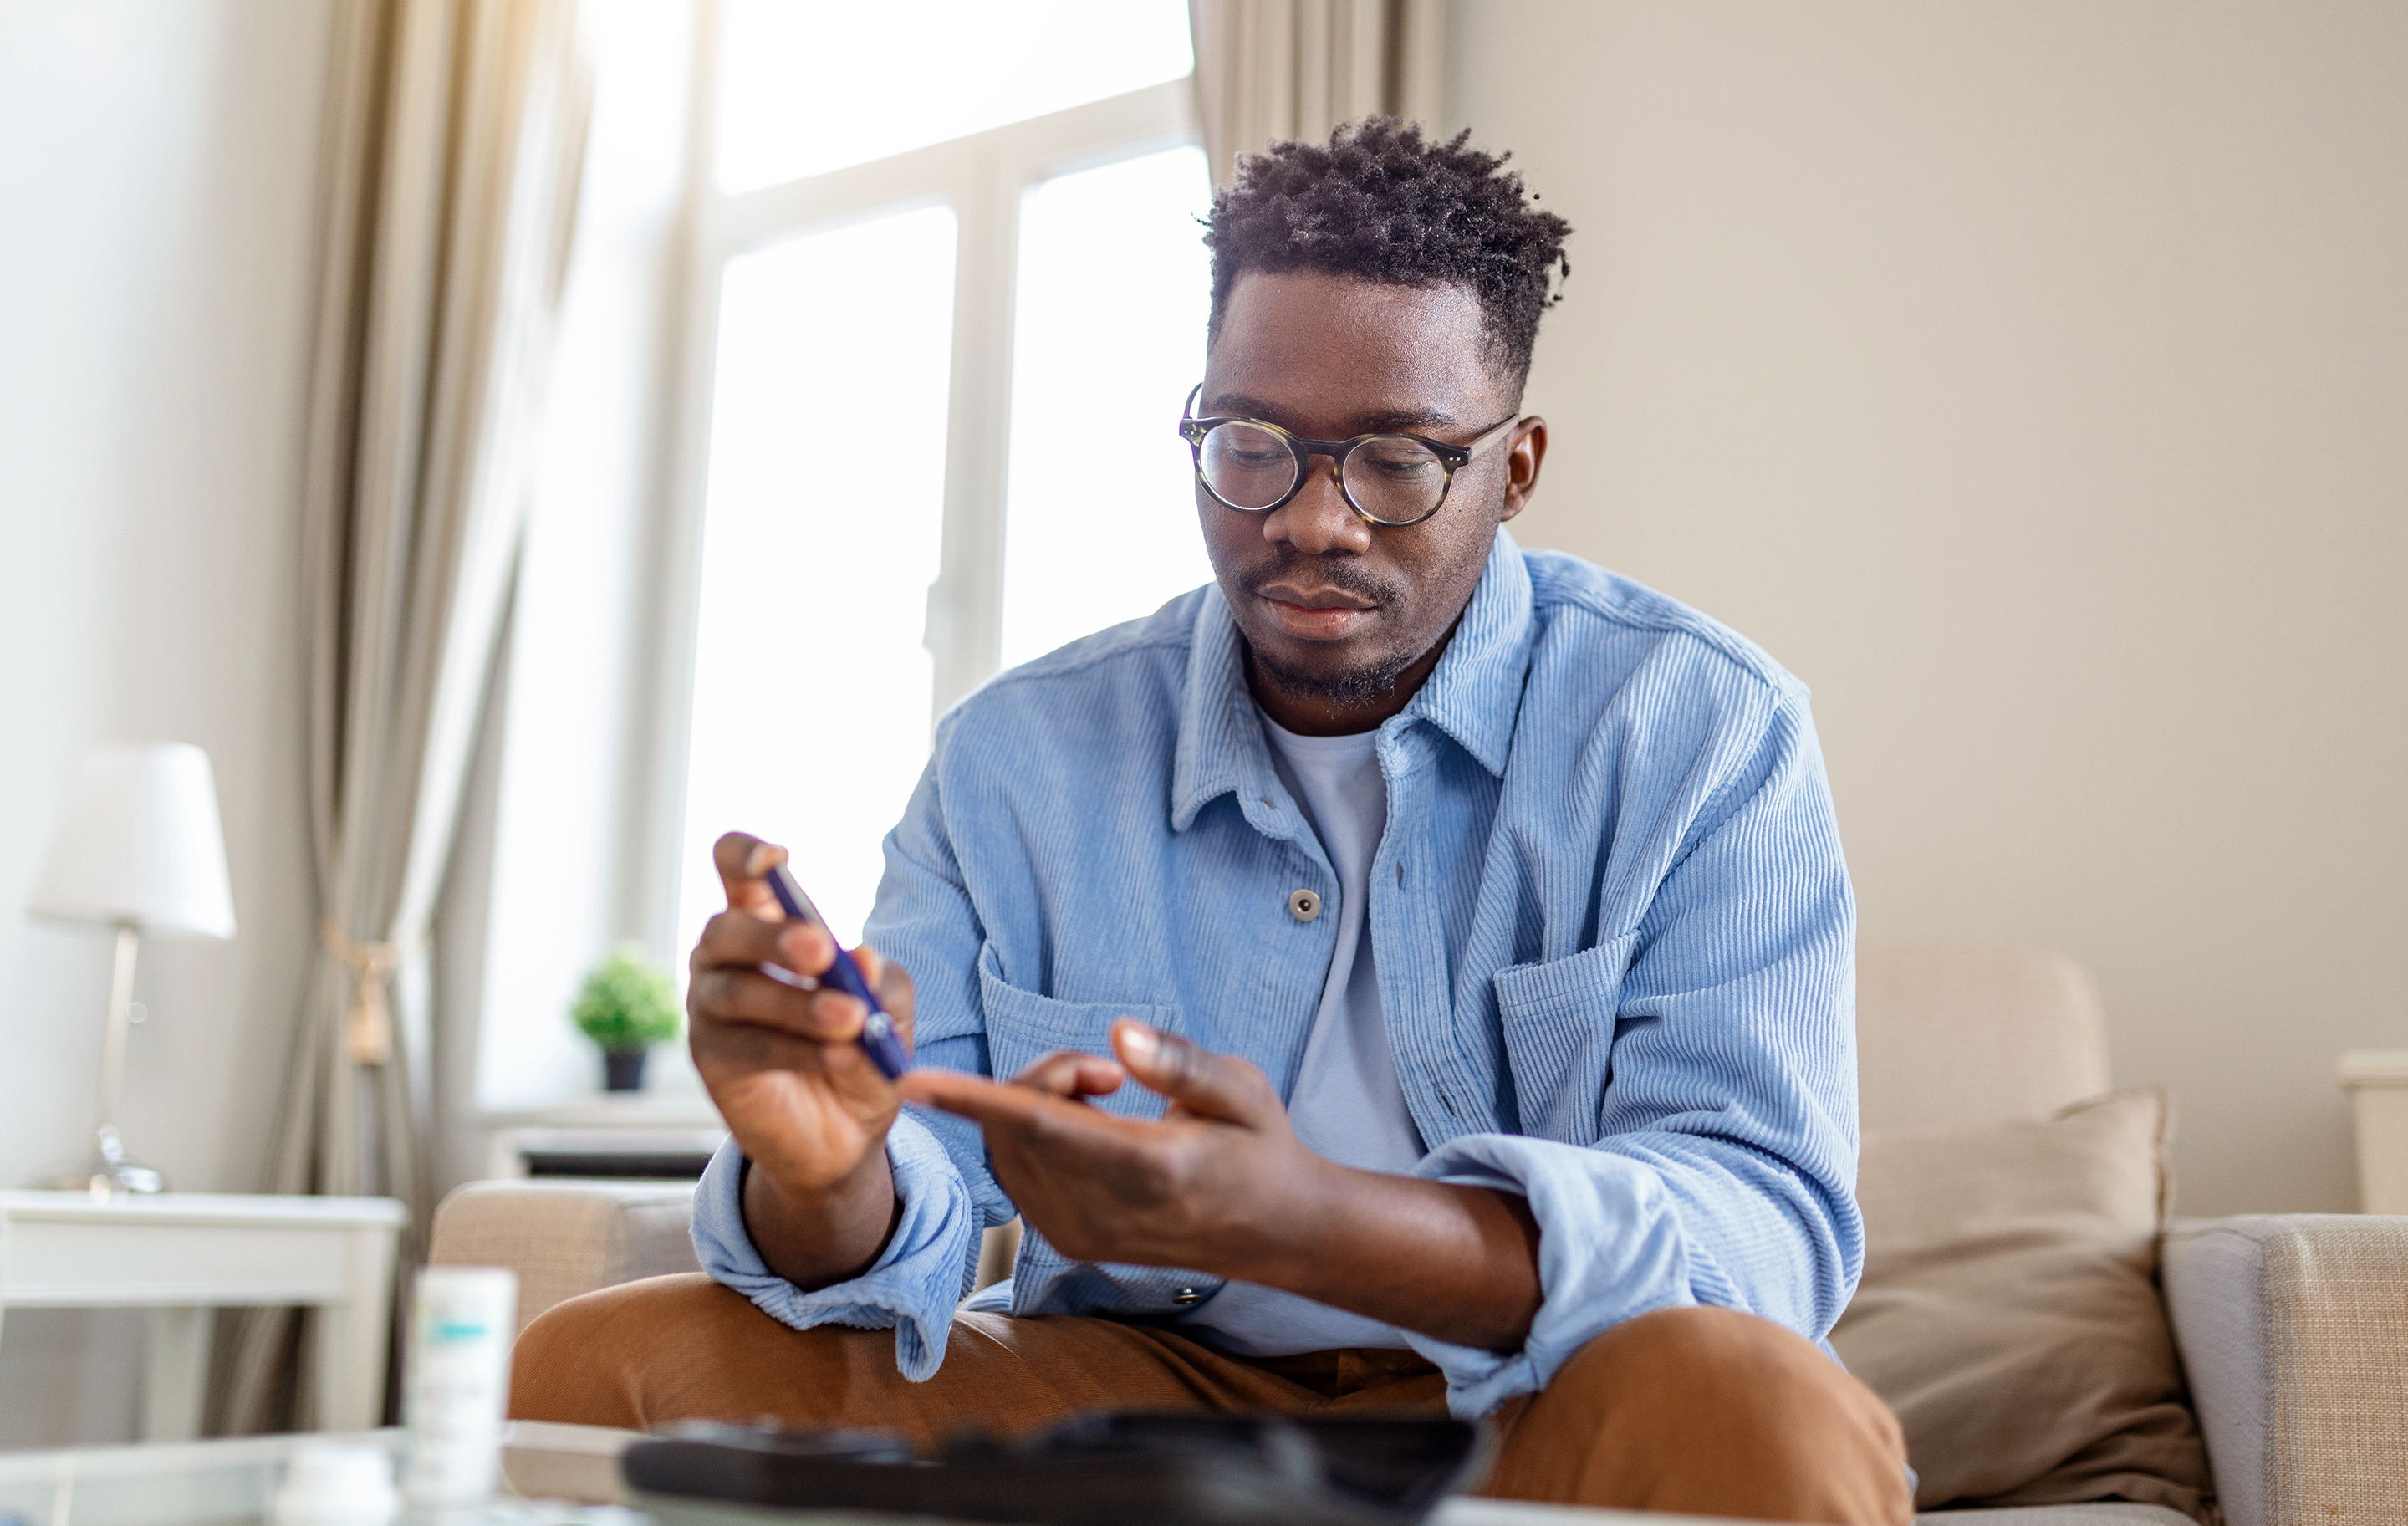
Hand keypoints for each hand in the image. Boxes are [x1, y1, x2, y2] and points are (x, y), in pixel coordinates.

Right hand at [688, 832, 915, 1286]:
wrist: (846, 1133)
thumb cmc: (862, 1047)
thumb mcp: (888, 1010)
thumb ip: (881, 983)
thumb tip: (864, 960)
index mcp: (766, 922)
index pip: (734, 869)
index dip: (745, 855)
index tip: (777, 858)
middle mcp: (726, 957)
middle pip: (727, 929)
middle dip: (774, 938)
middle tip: (823, 953)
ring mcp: (711, 1007)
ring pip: (739, 992)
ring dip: (797, 1004)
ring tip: (849, 1018)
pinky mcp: (712, 1058)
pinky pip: (747, 1045)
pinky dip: (795, 1048)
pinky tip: (837, 1055)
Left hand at [904, 1018, 1544, 1348]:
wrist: (1273, 1231)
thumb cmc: (1258, 1147)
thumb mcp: (1242, 1091)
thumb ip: (1180, 1063)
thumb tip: (1119, 1035)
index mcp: (1147, 1171)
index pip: (1042, 1127)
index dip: (975, 1099)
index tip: (914, 1081)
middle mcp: (1101, 1212)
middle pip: (1018, 1124)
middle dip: (1044, 1075)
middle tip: (1110, 1072)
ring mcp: (1078, 1234)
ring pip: (1007, 1148)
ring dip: (1034, 1103)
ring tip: (1107, 1098)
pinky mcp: (1066, 1241)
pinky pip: (1014, 1170)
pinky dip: (1030, 1133)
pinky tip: (1088, 1128)